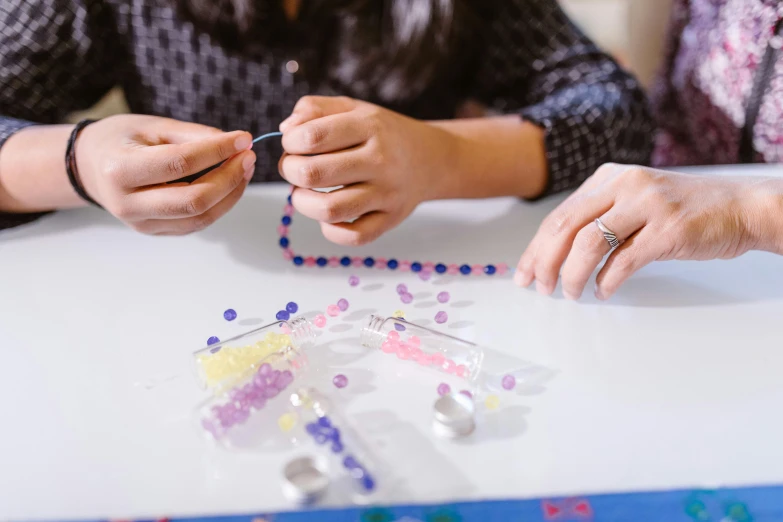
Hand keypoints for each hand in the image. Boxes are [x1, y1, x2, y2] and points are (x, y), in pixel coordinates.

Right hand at [75, 115, 254, 234]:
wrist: (90, 167)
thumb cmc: (120, 140)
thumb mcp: (151, 125)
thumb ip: (192, 135)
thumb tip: (235, 144)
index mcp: (119, 169)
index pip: (179, 163)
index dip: (216, 151)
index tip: (243, 138)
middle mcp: (127, 203)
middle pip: (193, 199)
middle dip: (229, 178)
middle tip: (248, 156)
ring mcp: (141, 224)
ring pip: (200, 217)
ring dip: (230, 194)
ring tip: (244, 168)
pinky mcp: (155, 232)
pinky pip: (196, 223)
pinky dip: (220, 205)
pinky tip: (231, 184)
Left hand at [278, 96, 457, 244]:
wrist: (430, 159)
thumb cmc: (381, 133)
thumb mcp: (352, 108)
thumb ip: (314, 109)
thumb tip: (285, 130)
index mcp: (369, 126)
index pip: (312, 137)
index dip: (290, 142)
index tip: (293, 144)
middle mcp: (380, 160)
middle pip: (313, 173)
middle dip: (290, 171)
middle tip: (295, 168)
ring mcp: (387, 193)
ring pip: (329, 210)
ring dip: (302, 202)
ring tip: (304, 193)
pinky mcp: (390, 219)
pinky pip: (353, 236)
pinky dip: (330, 230)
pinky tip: (328, 215)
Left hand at [515, 164, 777, 299]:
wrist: (741, 207)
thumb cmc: (684, 210)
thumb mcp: (633, 201)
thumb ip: (599, 217)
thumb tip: (555, 254)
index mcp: (609, 178)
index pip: (559, 215)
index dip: (536, 248)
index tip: (524, 274)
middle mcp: (624, 185)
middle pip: (566, 227)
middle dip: (544, 262)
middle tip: (539, 288)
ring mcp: (647, 204)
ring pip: (590, 243)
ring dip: (573, 274)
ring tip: (570, 293)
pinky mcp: (669, 229)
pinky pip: (624, 259)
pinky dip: (607, 280)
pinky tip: (602, 291)